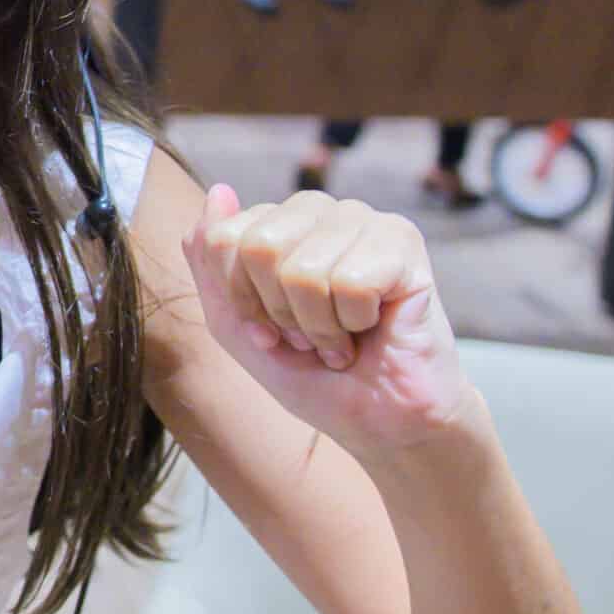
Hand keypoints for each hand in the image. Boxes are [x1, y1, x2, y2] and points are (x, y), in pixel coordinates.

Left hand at [184, 186, 478, 455]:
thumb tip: (219, 192)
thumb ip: (210, 263)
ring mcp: (363, 220)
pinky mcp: (403, 240)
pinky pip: (352, 283)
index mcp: (277, 223)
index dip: (242, 300)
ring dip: (319, 326)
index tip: (269, 331)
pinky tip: (372, 328)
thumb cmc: (311, 374)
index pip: (223, 238)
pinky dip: (355, 323)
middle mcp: (319, 212)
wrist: (377, 421)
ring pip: (305, 270)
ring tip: (342, 337)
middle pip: (259, 246)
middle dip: (278, 312)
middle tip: (309, 337)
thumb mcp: (236, 326)